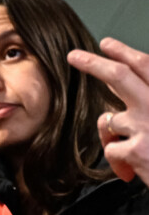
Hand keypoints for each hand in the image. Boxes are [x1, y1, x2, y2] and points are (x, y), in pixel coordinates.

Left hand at [67, 37, 148, 185]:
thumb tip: (114, 80)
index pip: (145, 66)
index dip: (124, 52)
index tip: (106, 44)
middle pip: (119, 76)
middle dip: (93, 63)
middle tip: (73, 56)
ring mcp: (147, 127)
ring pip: (109, 120)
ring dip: (112, 134)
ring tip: (133, 150)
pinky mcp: (137, 152)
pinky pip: (110, 149)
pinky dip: (116, 160)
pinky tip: (130, 171)